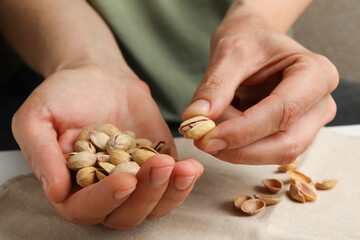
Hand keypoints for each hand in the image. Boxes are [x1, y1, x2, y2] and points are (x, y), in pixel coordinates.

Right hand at [12, 64, 202, 228]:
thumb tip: (55, 191)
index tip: (126, 180)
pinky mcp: (157, 166)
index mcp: (70, 186)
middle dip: (145, 195)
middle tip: (160, 166)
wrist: (98, 77)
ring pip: (153, 205)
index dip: (105, 200)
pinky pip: (172, 184)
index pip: (85, 208)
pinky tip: (192, 167)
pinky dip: (184, 180)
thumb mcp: (37, 117)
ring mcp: (135, 180)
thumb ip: (41, 153)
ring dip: (170, 192)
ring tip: (183, 169)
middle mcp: (103, 190)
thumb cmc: (63, 96)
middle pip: (125, 214)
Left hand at [183, 12, 337, 164]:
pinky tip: (222, 130)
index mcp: (316, 73)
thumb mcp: (229, 52)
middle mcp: (320, 103)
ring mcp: (310, 122)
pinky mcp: (294, 133)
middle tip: (203, 141)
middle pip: (286, 143)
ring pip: (277, 153)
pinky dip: (239, 148)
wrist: (257, 38)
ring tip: (212, 125)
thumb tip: (196, 119)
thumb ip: (215, 85)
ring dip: (237, 148)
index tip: (207, 136)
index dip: (243, 130)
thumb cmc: (250, 38)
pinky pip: (267, 152)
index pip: (283, 111)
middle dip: (240, 148)